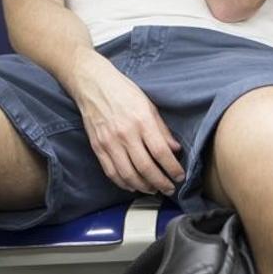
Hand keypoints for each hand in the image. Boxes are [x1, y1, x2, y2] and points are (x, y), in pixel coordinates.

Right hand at [68, 50, 184, 194]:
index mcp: (141, 121)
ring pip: (128, 175)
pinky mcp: (97, 147)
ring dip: (143, 187)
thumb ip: (162, 130)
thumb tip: (175, 150)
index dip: (172, 168)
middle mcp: (125, 133)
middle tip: (169, 189)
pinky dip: (124, 183)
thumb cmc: (123, 92)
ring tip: (154, 189)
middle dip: (160, 183)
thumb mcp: (149, 106)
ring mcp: (109, 142)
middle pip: (145, 168)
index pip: (161, 152)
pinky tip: (134, 186)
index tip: (179, 176)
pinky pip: (111, 172)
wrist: (92, 84)